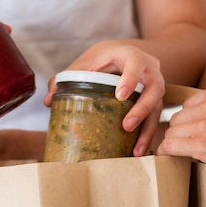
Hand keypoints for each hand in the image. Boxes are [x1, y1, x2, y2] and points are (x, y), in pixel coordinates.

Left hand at [45, 41, 164, 156]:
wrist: (128, 55)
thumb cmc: (106, 58)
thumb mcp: (87, 62)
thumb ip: (67, 77)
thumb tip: (48, 101)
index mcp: (131, 55)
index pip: (136, 63)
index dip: (131, 78)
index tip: (120, 95)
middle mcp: (150, 70)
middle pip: (154, 89)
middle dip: (142, 109)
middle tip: (126, 126)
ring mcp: (156, 86)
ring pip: (157, 108)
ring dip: (147, 130)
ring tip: (136, 150)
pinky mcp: (156, 102)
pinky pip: (155, 119)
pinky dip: (146, 136)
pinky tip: (137, 151)